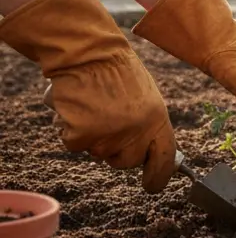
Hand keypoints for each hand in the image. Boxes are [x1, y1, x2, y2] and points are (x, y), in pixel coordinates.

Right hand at [0, 0, 177, 192]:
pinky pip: (74, 143)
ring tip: (93, 106)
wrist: (87, 52)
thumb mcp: (145, 97)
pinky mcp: (80, 135)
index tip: (152, 185)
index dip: (159, 176)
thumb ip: (148, 124)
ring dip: (92, 135)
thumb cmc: (116, 70)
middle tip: (109, 122)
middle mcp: (136, 132)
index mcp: (158, 120)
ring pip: (97, 152)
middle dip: (116, 150)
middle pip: (125, 161)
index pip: (164, 159)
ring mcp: (107, 136)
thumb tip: (148, 152)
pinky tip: (76, 106)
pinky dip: (70, 128)